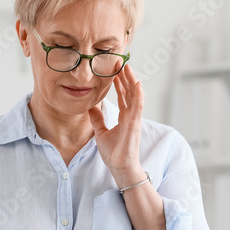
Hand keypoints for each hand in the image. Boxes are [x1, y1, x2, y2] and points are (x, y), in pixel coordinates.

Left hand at [88, 65, 144, 180]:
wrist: (119, 167)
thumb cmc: (114, 153)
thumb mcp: (100, 132)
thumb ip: (97, 119)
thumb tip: (90, 106)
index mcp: (124, 118)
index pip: (123, 96)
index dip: (119, 83)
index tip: (114, 71)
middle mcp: (131, 116)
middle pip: (129, 92)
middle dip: (125, 77)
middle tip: (120, 62)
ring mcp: (135, 119)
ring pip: (134, 95)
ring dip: (131, 80)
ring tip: (127, 67)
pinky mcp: (136, 123)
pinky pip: (138, 106)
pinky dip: (138, 94)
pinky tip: (137, 83)